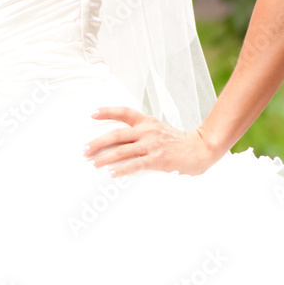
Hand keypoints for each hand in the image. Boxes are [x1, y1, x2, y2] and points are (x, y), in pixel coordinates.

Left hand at [82, 106, 218, 176]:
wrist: (199, 149)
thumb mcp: (158, 129)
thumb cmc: (176, 142)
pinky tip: (111, 173)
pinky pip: (135, 164)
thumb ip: (141, 131)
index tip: (91, 113)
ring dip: (104, 158)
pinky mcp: (157, 159)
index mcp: (146, 121)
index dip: (107, 111)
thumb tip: (120, 140)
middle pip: (116, 134)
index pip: (124, 112)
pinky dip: (121, 169)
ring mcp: (151, 145)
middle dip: (97, 142)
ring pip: (122, 150)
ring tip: (92, 163)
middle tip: (83, 150)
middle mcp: (147, 130)